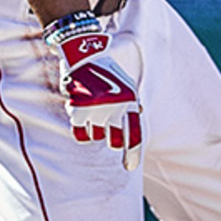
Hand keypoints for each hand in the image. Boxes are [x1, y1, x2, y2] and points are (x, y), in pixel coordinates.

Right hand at [53, 25, 141, 169]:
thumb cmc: (105, 68)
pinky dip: (82, 131)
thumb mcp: (125, 81)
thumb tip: (140, 114)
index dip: (133, 155)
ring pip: (96, 137)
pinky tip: (81, 119)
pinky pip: (81, 135)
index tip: (129, 167)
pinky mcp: (79, 111)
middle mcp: (116, 108)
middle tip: (108, 135)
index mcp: (130, 101)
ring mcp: (97, 110)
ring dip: (94, 129)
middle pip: (114, 142)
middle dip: (112, 141)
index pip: (135, 137)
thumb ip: (133, 100)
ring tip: (92, 111)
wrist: (83, 53)